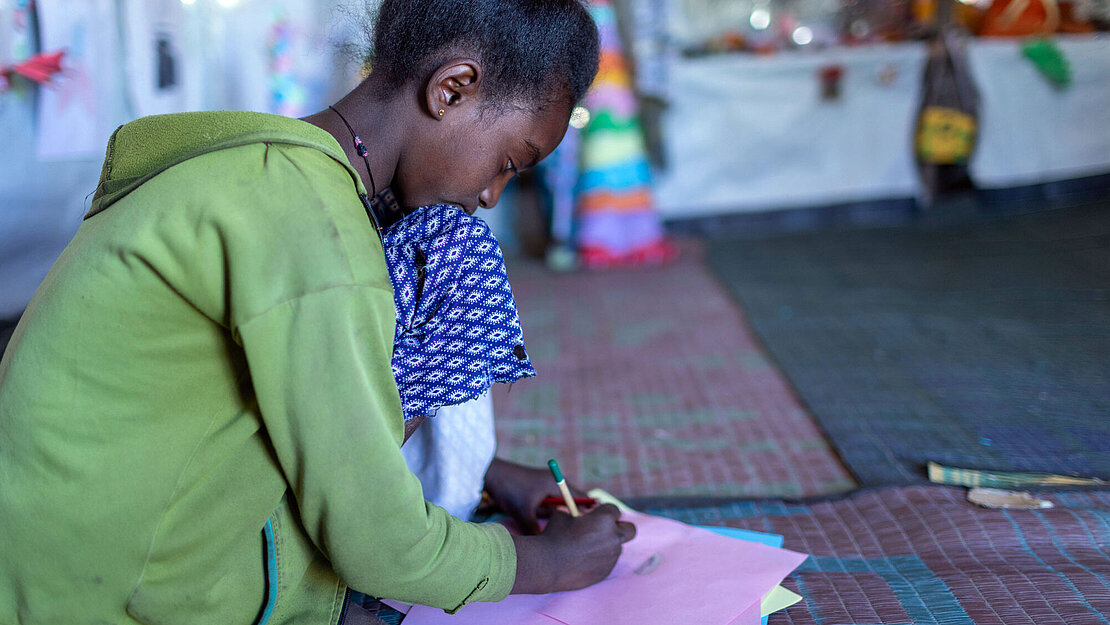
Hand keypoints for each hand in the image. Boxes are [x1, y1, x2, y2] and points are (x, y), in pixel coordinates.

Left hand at [483, 457, 587, 534]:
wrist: (491, 476)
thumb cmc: (510, 490)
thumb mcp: (523, 513)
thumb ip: (535, 530)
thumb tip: (545, 549)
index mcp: (557, 483)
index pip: (582, 498)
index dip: (589, 514)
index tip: (594, 530)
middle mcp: (555, 483)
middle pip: (574, 503)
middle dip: (579, 519)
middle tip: (587, 536)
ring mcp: (547, 488)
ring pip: (562, 507)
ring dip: (566, 518)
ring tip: (575, 536)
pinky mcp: (539, 494)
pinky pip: (553, 507)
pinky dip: (555, 517)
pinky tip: (556, 529)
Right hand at [510, 504, 635, 593]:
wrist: (547, 564)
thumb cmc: (554, 536)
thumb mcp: (562, 515)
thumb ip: (575, 512)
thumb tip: (577, 511)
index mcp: (604, 518)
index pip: (615, 510)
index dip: (605, 513)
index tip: (596, 516)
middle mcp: (613, 536)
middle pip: (630, 529)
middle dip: (621, 528)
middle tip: (606, 531)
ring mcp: (612, 556)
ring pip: (616, 548)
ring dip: (606, 546)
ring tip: (585, 549)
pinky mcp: (606, 571)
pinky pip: (607, 562)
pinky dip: (599, 560)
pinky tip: (582, 562)